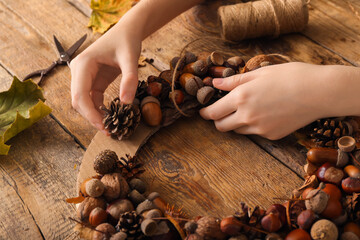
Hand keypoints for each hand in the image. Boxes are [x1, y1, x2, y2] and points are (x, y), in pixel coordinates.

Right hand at [70, 0, 202, 132]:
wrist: (126, 32)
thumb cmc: (126, 41)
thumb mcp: (131, 58)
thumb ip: (130, 79)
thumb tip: (126, 103)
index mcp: (83, 64)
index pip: (80, 95)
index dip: (89, 114)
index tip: (104, 127)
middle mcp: (78, 71)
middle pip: (79, 101)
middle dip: (92, 117)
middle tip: (109, 131)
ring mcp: (84, 77)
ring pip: (83, 102)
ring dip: (95, 115)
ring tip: (111, 127)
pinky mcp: (92, 81)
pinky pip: (92, 99)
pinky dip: (99, 109)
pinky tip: (111, 117)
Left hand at [200, 62, 359, 139]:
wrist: (319, 92)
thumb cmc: (291, 76)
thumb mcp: (259, 73)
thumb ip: (234, 81)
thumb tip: (214, 83)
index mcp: (240, 98)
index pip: (212, 113)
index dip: (204, 112)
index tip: (203, 111)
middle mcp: (246, 116)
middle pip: (221, 127)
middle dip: (217, 120)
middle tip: (221, 112)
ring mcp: (259, 129)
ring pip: (237, 131)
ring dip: (235, 123)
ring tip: (247, 109)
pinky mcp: (272, 136)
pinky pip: (255, 133)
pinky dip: (254, 126)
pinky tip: (266, 113)